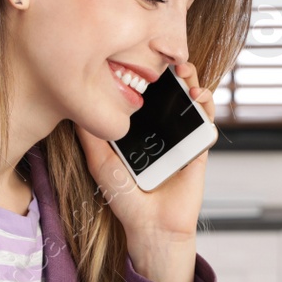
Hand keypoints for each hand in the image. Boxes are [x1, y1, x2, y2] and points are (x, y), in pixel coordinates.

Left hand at [73, 61, 215, 281]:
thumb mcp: (100, 162)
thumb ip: (90, 135)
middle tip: (169, 59)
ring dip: (193, 81)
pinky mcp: (198, 148)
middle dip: (173, 70)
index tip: (143, 56)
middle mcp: (161, 130)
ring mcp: (181, 137)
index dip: (147, 74)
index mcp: (140, 129)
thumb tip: (74, 105)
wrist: (150, 225)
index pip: (146, 93)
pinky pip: (207, 123)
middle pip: (171, 91)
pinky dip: (207, 106)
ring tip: (185, 72)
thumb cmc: (124, 198)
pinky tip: (198, 97)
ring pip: (191, 101)